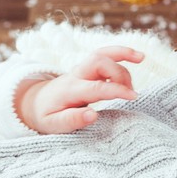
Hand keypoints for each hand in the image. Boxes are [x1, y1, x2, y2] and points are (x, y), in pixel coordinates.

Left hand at [15, 46, 141, 133]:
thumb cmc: (46, 116)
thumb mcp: (53, 124)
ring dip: (122, 54)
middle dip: (119, 72)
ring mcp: (82, 69)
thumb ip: (72, 120)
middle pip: (98, 61)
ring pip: (102, 53)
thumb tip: (92, 115)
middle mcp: (76, 75)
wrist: (35, 102)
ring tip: (141, 59)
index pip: (96, 87)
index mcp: (69, 90)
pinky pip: (104, 55)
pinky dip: (121, 53)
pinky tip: (137, 56)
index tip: (132, 97)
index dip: (116, 90)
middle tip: (131, 92)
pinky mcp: (88, 69)